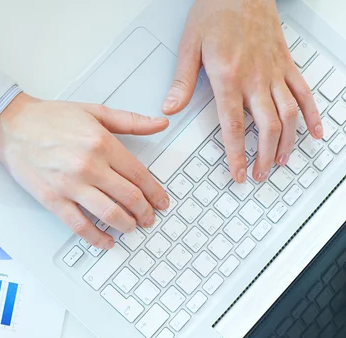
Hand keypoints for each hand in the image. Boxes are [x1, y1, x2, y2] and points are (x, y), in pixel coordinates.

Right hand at [0, 93, 169, 248]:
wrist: (12, 126)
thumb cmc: (49, 118)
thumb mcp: (94, 111)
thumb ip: (130, 121)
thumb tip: (159, 124)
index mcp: (102, 143)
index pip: (139, 175)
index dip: (155, 192)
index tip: (161, 201)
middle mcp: (89, 165)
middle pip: (129, 197)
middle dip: (145, 212)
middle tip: (150, 218)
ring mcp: (70, 185)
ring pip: (110, 214)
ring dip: (127, 225)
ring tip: (132, 228)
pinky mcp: (53, 200)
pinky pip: (80, 226)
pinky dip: (97, 238)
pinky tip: (106, 241)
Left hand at [162, 0, 322, 182]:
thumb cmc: (215, 11)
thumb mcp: (189, 45)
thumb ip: (182, 81)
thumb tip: (170, 108)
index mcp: (228, 77)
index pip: (233, 126)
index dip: (237, 155)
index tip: (238, 174)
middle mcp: (256, 77)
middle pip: (266, 127)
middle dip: (264, 156)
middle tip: (260, 174)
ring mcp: (275, 71)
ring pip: (289, 114)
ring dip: (288, 142)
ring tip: (282, 161)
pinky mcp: (287, 63)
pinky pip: (306, 92)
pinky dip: (313, 114)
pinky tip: (315, 131)